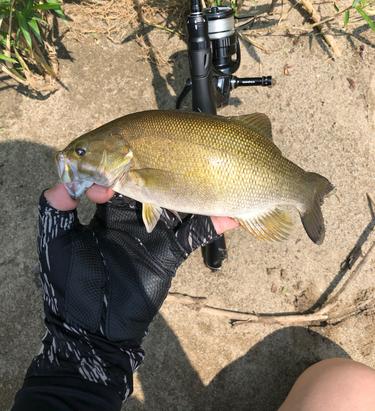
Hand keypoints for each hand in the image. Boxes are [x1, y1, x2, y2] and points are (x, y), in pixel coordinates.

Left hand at [29, 183, 236, 402]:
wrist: (92, 329)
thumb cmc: (69, 285)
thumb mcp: (56, 243)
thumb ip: (55, 210)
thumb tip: (64, 181)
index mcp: (107, 212)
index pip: (117, 178)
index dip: (114, 171)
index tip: (106, 183)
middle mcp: (133, 218)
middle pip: (151, 183)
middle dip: (159, 168)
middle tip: (173, 152)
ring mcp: (154, 235)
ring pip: (177, 204)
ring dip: (192, 189)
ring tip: (209, 170)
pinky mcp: (169, 254)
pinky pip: (192, 237)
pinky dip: (211, 225)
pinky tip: (230, 214)